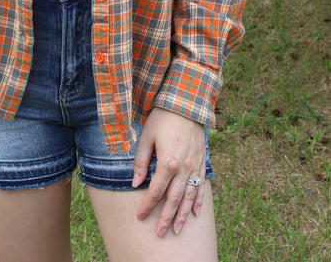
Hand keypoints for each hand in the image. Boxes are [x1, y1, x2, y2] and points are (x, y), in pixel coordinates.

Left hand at [132, 108, 205, 236]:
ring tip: (177, 230)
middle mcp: (183, 168)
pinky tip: (196, 213)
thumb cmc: (163, 118)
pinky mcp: (201, 162)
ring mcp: (194, 166)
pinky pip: (201, 187)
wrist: (186, 103)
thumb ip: (141, 161)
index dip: (148, 205)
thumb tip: (136, 183)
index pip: (156, 191)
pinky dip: (198, 201)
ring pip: (189, 197)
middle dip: (166, 218)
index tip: (140, 217)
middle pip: (174, 199)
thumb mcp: (147, 136)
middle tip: (160, 233)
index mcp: (168, 162)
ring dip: (183, 215)